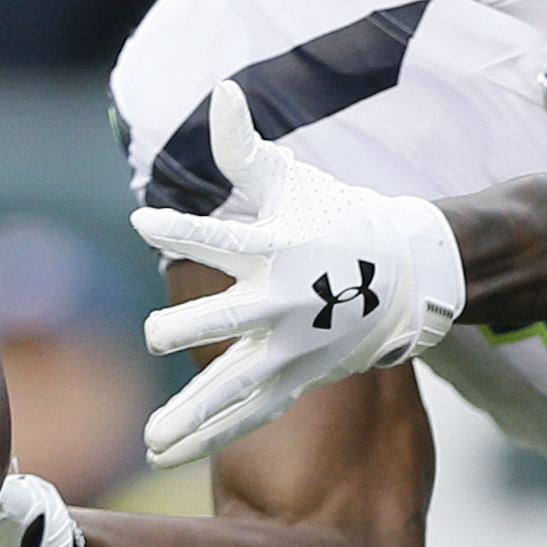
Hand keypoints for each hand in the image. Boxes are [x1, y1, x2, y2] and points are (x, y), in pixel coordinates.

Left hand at [133, 83, 463, 466]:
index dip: (181, 227)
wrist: (404, 274)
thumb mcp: (291, 181)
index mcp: (276, 248)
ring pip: (235, 387)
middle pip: (227, 321)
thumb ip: (244, 148)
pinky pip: (251, 415)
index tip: (142, 220)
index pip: (222, 235)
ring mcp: (290, 348)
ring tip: (150, 443)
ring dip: (192, 415)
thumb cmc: (334, 218)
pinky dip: (213, 437)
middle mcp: (282, 302)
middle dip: (188, 329)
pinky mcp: (296, 378)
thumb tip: (221, 91)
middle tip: (155, 337)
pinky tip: (172, 455)